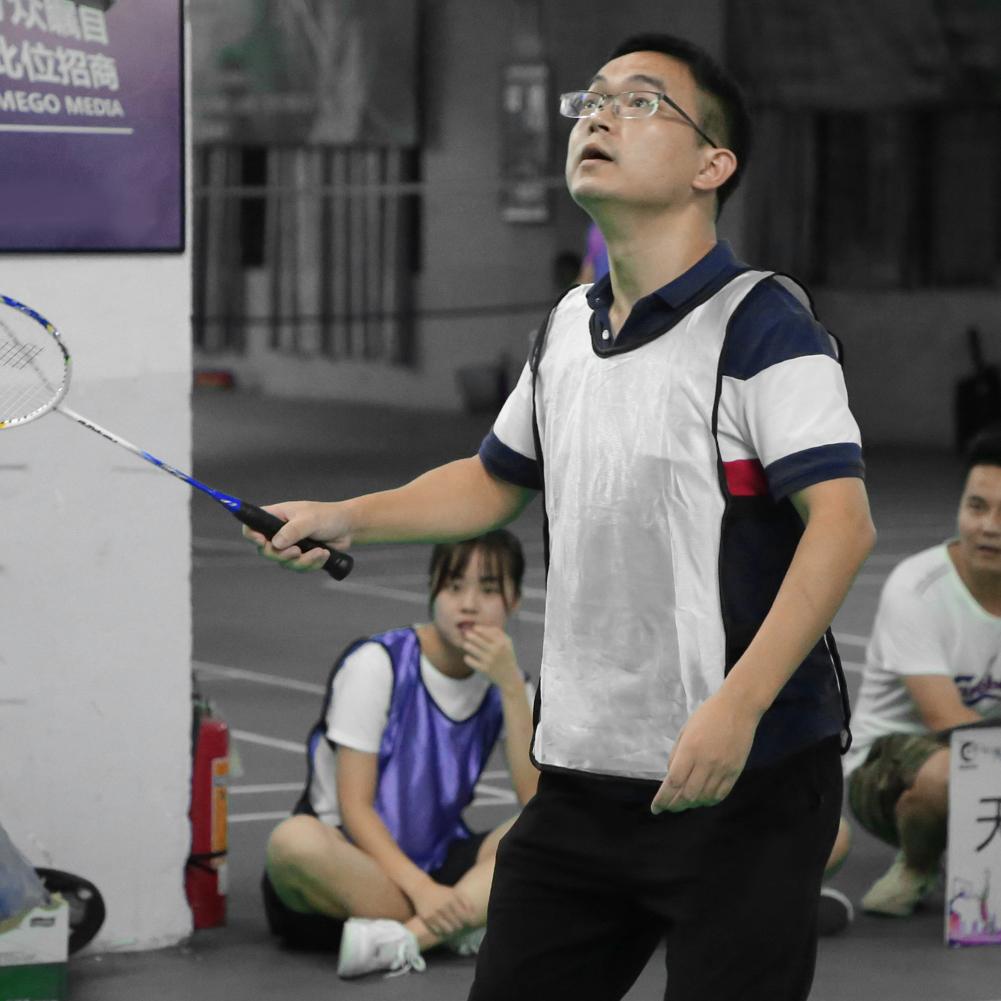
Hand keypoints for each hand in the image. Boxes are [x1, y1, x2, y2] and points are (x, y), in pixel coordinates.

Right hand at [240, 500, 351, 571]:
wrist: (348, 528)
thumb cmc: (328, 516)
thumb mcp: (310, 520)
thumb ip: (292, 530)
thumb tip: (275, 544)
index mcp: (275, 517)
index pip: (252, 526)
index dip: (252, 535)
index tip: (262, 542)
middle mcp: (278, 532)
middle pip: (265, 551)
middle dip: (282, 555)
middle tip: (297, 552)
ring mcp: (288, 546)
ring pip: (283, 562)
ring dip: (303, 561)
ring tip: (320, 552)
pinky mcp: (299, 557)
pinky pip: (298, 568)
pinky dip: (312, 564)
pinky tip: (324, 554)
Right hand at [408, 878, 476, 937]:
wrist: (421, 888)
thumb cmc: (440, 892)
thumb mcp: (452, 892)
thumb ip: (464, 901)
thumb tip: (473, 913)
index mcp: (451, 898)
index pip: (464, 915)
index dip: (467, 921)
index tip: (466, 921)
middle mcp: (443, 906)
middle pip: (457, 924)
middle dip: (459, 926)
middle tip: (458, 925)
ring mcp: (434, 913)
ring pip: (448, 929)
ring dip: (451, 930)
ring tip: (451, 928)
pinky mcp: (426, 918)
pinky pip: (437, 931)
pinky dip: (441, 931)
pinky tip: (442, 928)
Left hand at [462, 626, 519, 687]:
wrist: (509, 676)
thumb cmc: (506, 656)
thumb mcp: (507, 642)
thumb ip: (497, 632)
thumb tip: (481, 627)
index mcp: (501, 643)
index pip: (486, 632)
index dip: (478, 629)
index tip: (474, 628)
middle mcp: (495, 651)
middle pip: (476, 639)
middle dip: (469, 635)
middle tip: (466, 634)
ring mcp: (489, 661)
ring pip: (471, 648)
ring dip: (467, 645)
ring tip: (466, 645)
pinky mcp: (483, 669)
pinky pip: (469, 660)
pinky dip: (467, 658)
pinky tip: (468, 657)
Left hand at [650, 689, 759, 813]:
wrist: (738, 708)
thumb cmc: (707, 715)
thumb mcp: (685, 731)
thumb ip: (676, 755)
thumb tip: (671, 777)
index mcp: (689, 750)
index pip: (673, 782)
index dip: (663, 799)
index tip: (656, 808)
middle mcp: (705, 762)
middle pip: (688, 795)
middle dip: (675, 805)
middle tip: (669, 807)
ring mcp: (722, 768)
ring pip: (704, 798)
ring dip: (692, 804)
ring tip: (684, 803)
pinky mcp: (735, 771)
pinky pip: (721, 794)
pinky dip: (709, 801)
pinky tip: (702, 799)